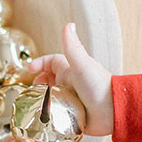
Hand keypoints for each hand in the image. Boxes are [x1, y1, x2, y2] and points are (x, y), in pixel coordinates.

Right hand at [28, 22, 112, 137]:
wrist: (112, 112)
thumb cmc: (99, 86)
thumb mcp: (82, 64)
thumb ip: (73, 47)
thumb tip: (68, 25)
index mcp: (71, 71)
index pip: (51, 63)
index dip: (40, 63)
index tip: (29, 69)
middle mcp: (70, 85)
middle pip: (49, 81)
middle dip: (38, 84)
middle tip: (31, 90)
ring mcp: (70, 101)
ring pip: (51, 98)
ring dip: (42, 100)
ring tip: (34, 104)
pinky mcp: (71, 116)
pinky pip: (57, 115)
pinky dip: (49, 115)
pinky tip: (44, 117)